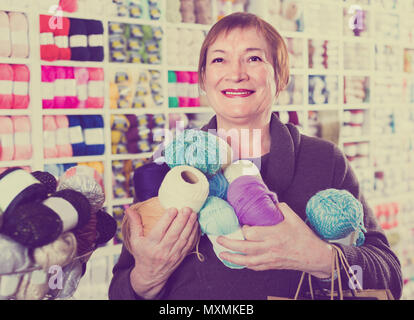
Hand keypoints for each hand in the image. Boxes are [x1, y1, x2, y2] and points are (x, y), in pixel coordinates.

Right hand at [127, 206, 198, 298]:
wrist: (150, 276)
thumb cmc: (142, 255)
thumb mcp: (135, 241)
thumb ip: (134, 224)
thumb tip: (129, 209)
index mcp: (150, 246)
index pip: (159, 231)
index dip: (167, 219)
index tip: (173, 208)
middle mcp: (162, 251)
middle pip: (174, 234)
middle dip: (181, 220)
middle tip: (186, 208)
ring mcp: (173, 255)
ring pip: (183, 239)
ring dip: (189, 225)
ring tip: (193, 214)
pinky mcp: (180, 257)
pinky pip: (189, 244)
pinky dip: (193, 234)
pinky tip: (195, 224)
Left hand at [216, 202, 332, 277]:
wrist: (314, 256)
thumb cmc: (304, 237)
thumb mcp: (294, 218)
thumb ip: (281, 208)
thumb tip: (271, 201)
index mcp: (274, 234)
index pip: (252, 233)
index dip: (244, 230)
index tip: (243, 226)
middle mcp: (270, 248)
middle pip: (245, 248)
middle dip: (229, 244)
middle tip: (219, 240)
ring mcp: (270, 259)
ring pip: (247, 261)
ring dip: (233, 258)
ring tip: (222, 254)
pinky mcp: (272, 265)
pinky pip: (255, 267)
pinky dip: (245, 265)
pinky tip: (238, 262)